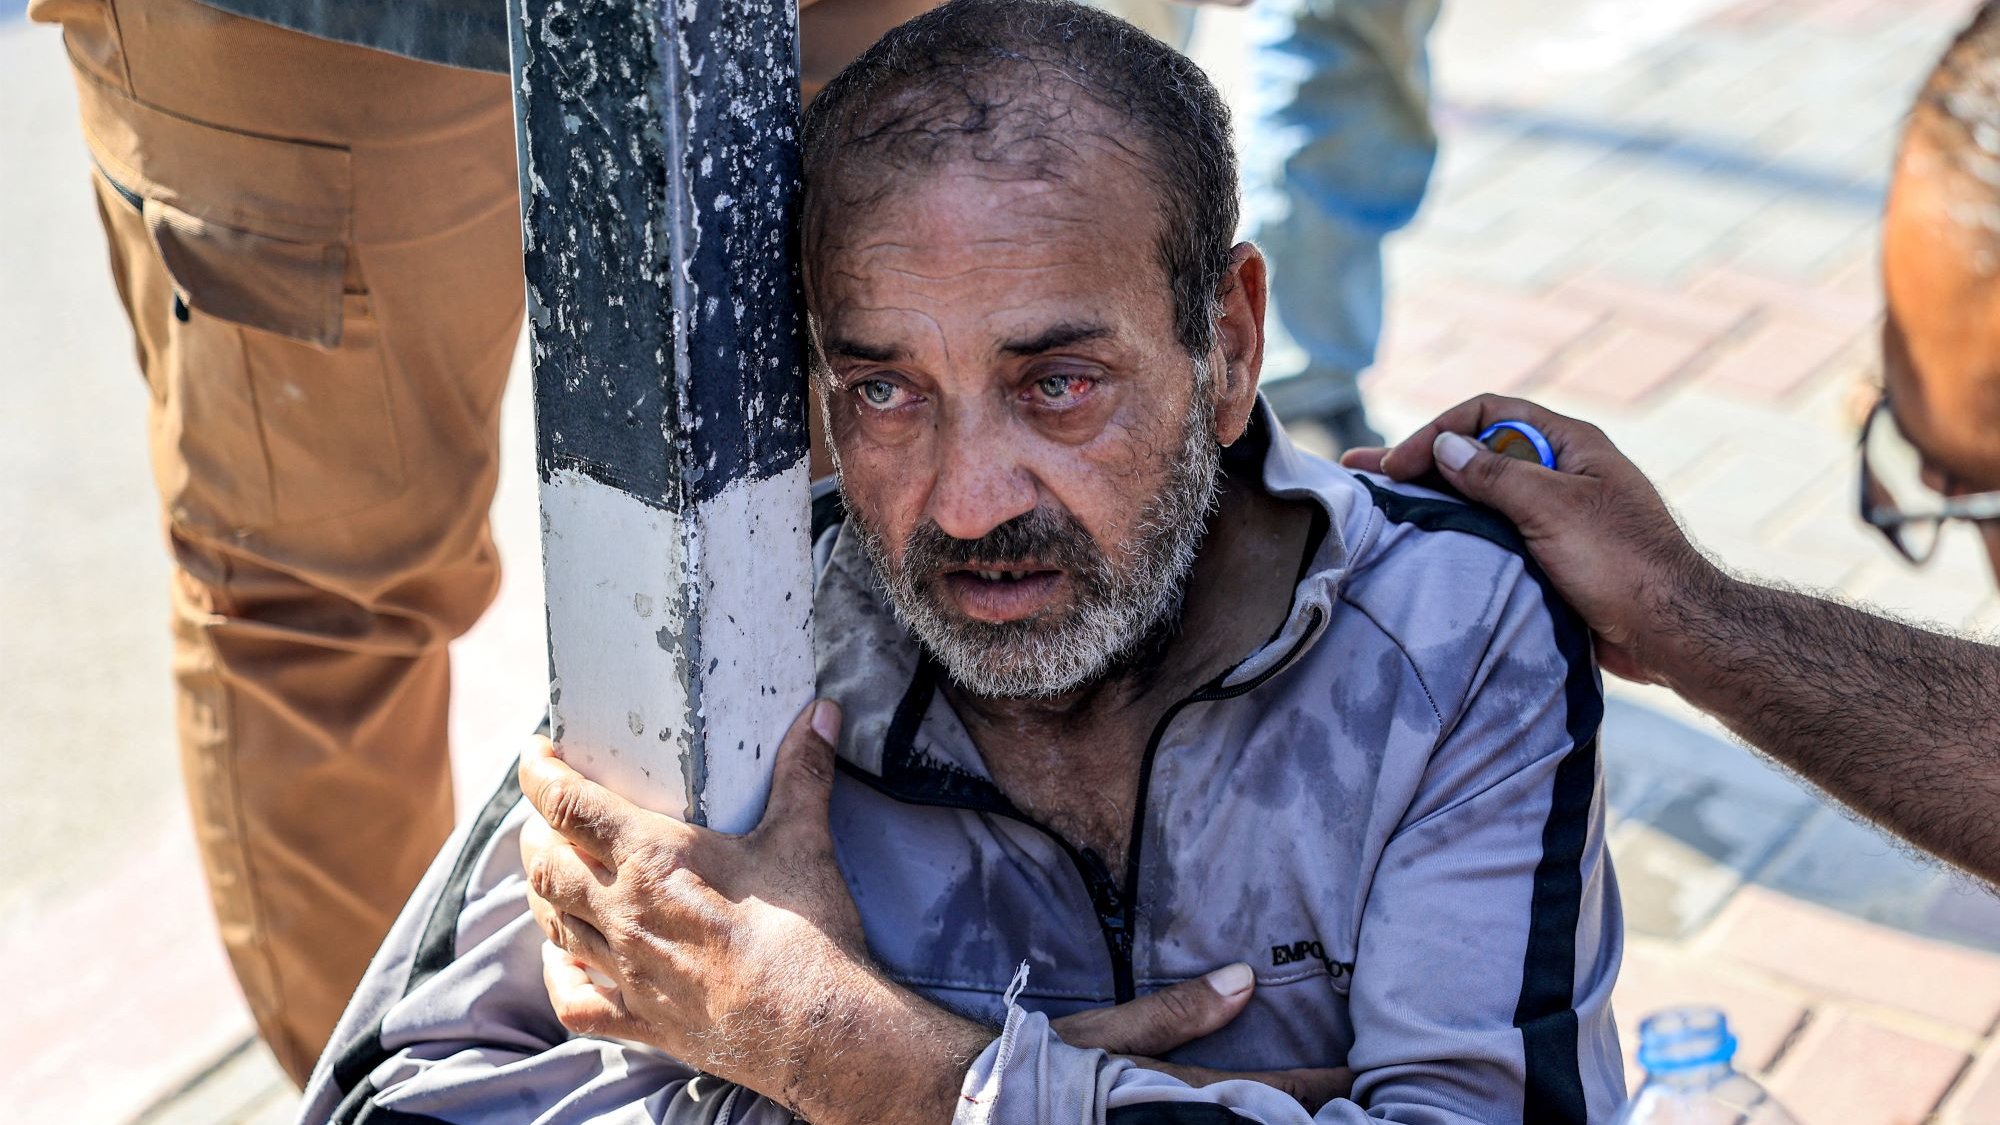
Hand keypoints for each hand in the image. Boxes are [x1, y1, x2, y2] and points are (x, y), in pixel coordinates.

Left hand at [522, 700, 980, 1122]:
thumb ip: (803, 771)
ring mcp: (625, 970)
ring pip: (552, 923)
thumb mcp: (802, 839)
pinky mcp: (639, 1019)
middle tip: (548, 809)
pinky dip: (559, 972)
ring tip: (551, 867)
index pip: (567, 804)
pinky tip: (565, 956)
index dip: (539, 773)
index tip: (536, 754)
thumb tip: (821, 714)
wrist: (816, 1029)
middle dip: (536, 830)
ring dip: (543, 890)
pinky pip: (573, 998)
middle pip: (545, 863)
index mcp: (650, 859)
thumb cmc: (804, 932)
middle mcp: (621, 913)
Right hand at [1052, 964, 1353, 1111]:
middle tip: (1361, 1101)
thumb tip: (1247, 981)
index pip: (1265, 1094)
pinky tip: (1258, 1116)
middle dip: (1308, 1111)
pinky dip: (1230, 1121)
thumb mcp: (1103, 1036)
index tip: (1363, 1078)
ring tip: (1323, 1107)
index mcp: (1171, 1099)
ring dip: (1275, 1117)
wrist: (974, 1109)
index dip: (1318, 1087)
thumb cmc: (1034, 1069)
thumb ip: (1176, 1014)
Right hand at [1340, 394, 1725, 683]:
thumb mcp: (1552, 508)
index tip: (1397, 466)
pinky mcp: (1551, 554)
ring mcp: (1556, 514)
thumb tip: (1445, 446)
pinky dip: (1459, 533)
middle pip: (1479, 453)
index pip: (1487, 414)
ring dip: (1435, 498)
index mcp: (1569, 445)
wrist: (1671, 633)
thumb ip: (1494, 474)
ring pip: (1483, 496)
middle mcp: (1561, 472)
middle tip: (1365, 476)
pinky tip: (1427, 547)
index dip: (1437, 432)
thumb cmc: (1620, 564)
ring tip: (1382, 510)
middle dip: (1422, 461)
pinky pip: (1495, 533)